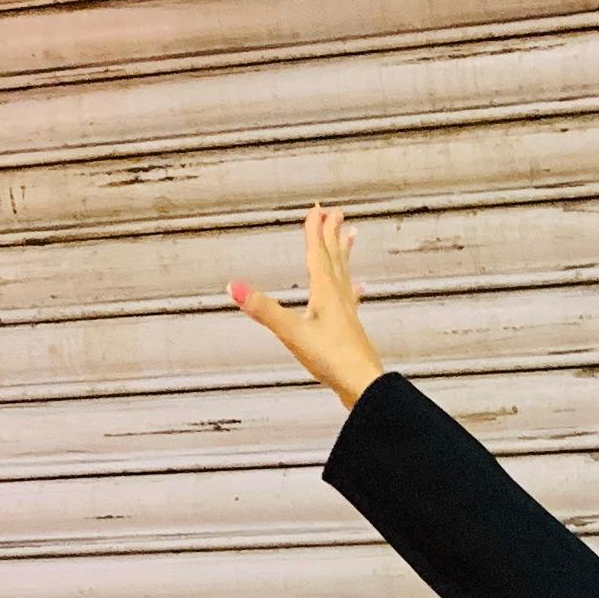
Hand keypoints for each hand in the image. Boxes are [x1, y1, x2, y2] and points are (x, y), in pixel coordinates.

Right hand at [230, 203, 388, 411]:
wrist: (363, 387)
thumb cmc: (332, 360)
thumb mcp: (292, 333)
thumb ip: (264, 310)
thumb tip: (234, 286)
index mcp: (325, 293)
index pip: (318, 255)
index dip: (315, 232)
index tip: (316, 210)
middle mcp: (339, 298)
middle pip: (335, 259)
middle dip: (332, 235)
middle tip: (336, 213)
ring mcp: (347, 313)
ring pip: (345, 275)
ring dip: (344, 254)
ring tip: (350, 237)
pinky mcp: (351, 330)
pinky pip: (350, 298)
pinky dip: (351, 287)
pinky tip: (357, 290)